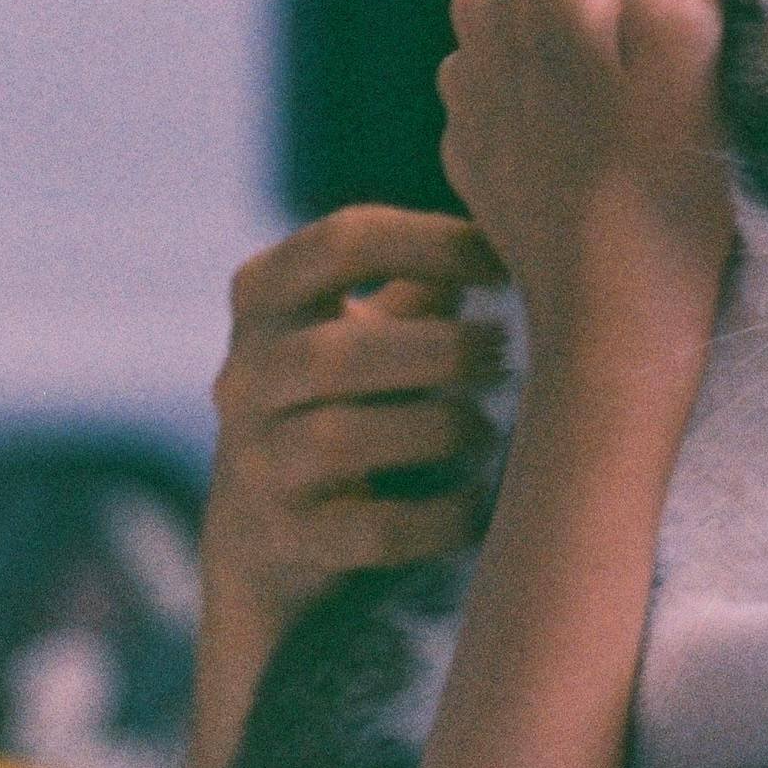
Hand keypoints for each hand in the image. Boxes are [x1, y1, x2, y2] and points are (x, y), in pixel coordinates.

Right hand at [206, 207, 509, 637]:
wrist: (267, 543)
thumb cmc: (348, 401)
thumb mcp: (367, 329)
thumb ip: (426, 278)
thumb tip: (525, 223)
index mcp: (264, 299)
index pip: (341, 244)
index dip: (432, 242)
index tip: (504, 261)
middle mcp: (243, 377)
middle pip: (334, 353)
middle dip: (438, 351)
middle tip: (509, 352)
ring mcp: (253, 464)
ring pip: (341, 441)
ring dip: (437, 430)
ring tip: (491, 430)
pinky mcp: (283, 544)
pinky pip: (366, 532)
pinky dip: (436, 519)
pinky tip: (481, 507)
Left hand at [438, 0, 746, 340]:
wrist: (608, 320)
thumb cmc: (665, 182)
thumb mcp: (696, 39)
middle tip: (719, 50)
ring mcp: (467, 66)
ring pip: (574, 6)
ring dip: (621, 33)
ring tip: (664, 103)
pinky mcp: (472, 123)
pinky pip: (542, 70)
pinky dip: (583, 86)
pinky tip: (615, 140)